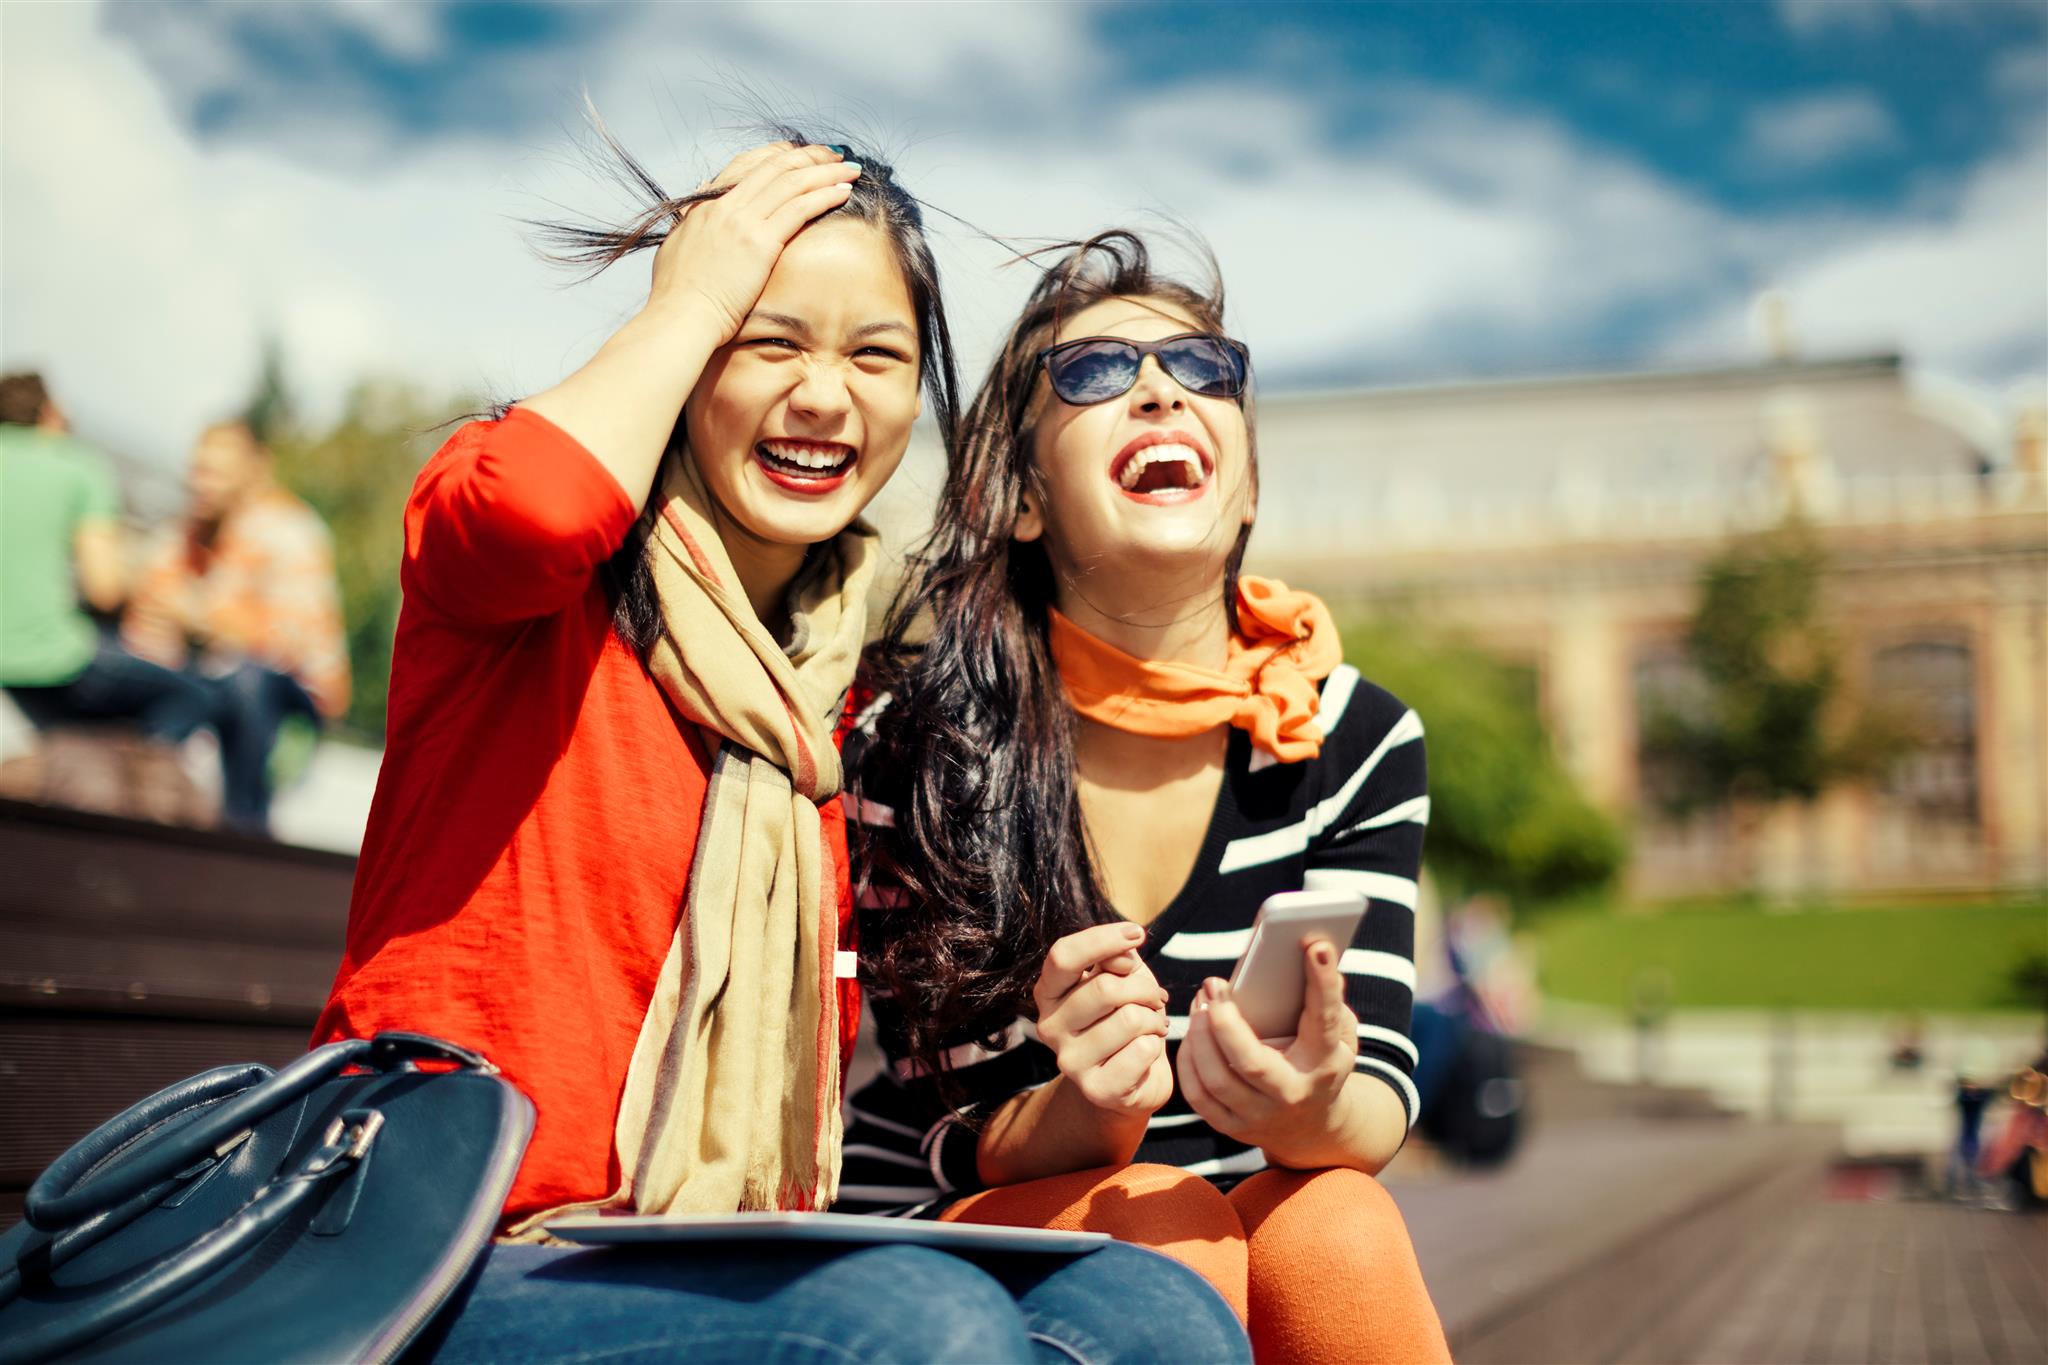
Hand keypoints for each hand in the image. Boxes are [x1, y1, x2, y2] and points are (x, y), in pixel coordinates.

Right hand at [647, 142, 861, 341]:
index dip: (777, 155)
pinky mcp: (760, 243)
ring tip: (850, 169)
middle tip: (834, 155)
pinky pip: (799, 209)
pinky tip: (844, 191)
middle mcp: (724, 206)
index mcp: (705, 206)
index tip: (799, 154)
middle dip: (809, 156)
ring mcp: (742, 221)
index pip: (746, 165)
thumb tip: (696, 206)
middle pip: (774, 166)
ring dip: (825, 172)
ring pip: (792, 182)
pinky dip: (825, 195)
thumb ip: (690, 223)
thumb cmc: (676, 296)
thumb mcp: (676, 247)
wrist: (679, 317)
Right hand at [1033, 923, 1174, 1118]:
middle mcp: (1049, 1027)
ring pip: (1130, 1019)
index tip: (1137, 933)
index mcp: (1048, 993)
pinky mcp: (1097, 1089)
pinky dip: (1157, 1045)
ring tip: (1152, 1026)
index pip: (1063, 955)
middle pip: (1106, 988)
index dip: (1103, 939)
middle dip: (1145, 988)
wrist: (1132, 1078)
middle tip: (1155, 998)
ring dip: (1155, 1019)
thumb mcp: (1120, 977)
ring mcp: (1069, 1062)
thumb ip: (1116, 956)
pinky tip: (1148, 1051)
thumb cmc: (1124, 1016)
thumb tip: (1122, 955)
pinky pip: (1142, 1051)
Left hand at [1175, 936, 1361, 1168]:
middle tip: (1213, 984)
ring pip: (1217, 1079)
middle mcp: (1293, 1093)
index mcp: (1325, 1062)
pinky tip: (1192, 1033)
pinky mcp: (1233, 1127)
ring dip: (1200, 1037)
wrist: (1313, 1127)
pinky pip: (1198, 1095)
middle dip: (1225, 1022)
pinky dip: (1189, 1060)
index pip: (1323, 1019)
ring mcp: (1260, 1115)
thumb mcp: (1338, 1034)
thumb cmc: (1321, 1060)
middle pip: (1251, 1062)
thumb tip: (1309, 953)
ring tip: (1200, 1002)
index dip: (1322, 982)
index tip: (1314, 944)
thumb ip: (1328, 1000)